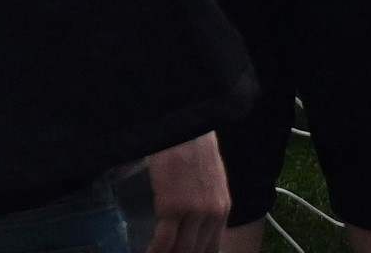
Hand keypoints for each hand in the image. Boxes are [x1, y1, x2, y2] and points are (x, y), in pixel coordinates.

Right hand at [135, 136, 232, 252]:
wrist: (184, 131)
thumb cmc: (192, 146)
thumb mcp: (209, 178)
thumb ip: (206, 200)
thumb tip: (193, 215)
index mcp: (222, 209)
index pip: (212, 245)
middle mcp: (211, 215)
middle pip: (197, 250)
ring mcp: (192, 212)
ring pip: (182, 248)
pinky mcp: (172, 206)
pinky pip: (164, 239)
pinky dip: (155, 251)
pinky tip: (148, 252)